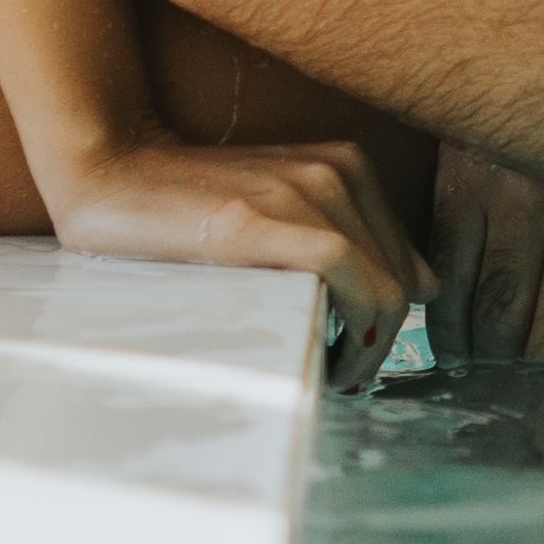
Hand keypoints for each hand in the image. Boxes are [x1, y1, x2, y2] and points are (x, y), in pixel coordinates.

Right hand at [46, 132, 426, 386]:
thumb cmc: (194, 204)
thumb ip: (356, 238)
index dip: (390, 321)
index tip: (357, 356)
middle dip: (380, 344)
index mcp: (346, 165)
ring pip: (381, 286)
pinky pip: (342, 271)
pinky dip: (351, 326)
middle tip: (343, 378)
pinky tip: (326, 359)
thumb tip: (430, 285)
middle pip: (399, 283)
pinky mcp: (256, 218)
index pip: (406, 265)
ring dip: (366, 350)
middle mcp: (333, 172)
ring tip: (330, 375)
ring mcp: (297, 190)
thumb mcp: (287, 210)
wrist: (113, 169)